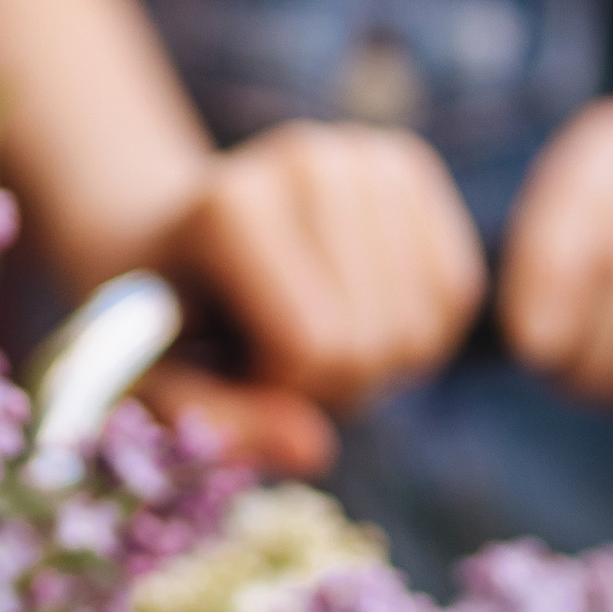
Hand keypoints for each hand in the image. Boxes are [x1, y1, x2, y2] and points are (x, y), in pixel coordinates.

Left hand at [149, 123, 488, 471]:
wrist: (172, 228)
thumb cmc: (160, 313)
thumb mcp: (157, 379)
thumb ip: (218, 421)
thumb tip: (315, 452)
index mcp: (233, 209)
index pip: (315, 347)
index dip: (278, 388)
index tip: (235, 364)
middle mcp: (310, 164)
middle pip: (372, 343)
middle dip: (326, 381)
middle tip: (270, 349)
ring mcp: (367, 159)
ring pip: (420, 329)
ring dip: (370, 362)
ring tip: (306, 324)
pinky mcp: (410, 168)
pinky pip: (455, 294)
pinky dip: (412, 331)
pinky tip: (354, 306)